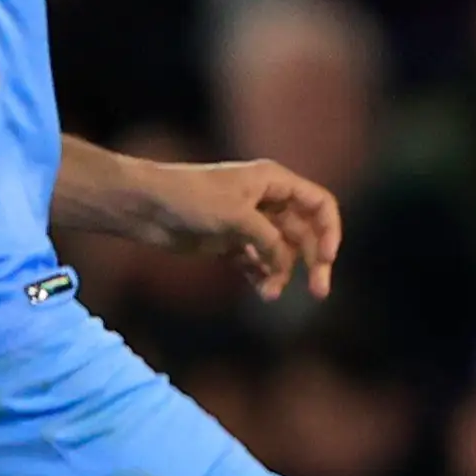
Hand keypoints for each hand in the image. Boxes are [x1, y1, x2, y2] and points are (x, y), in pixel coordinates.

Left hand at [122, 157, 340, 299]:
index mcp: (273, 182)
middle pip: (305, 233)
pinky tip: (262, 291)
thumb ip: (270, 240)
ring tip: (270, 294)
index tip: (327, 259)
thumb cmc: (190, 198)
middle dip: (312, 261)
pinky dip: (264, 276)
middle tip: (318, 291)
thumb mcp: (237, 217)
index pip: (318, 204)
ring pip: (282, 252)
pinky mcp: (230, 243)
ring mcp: (248, 223)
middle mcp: (266, 201)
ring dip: (283, 273)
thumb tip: (286, 265)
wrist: (145, 206)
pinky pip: (259, 263)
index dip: (330, 231)